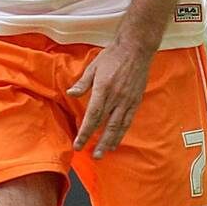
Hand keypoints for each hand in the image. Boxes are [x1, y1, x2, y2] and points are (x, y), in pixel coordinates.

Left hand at [68, 41, 154, 158]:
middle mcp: (116, 98)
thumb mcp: (93, 67)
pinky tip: (116, 141)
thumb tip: (70, 94)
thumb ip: (82, 83)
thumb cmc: (112, 56)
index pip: (93, 116)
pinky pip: (128, 120)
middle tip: (93, 156)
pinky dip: (122, 132)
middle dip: (98, 142)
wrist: (136, 49)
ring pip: (118, 126)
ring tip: (104, 153)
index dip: (86, 132)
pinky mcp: (135, 101)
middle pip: (106, 125)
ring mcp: (127, 100)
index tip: (78, 144)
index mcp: (103, 89)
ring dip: (111, 141)